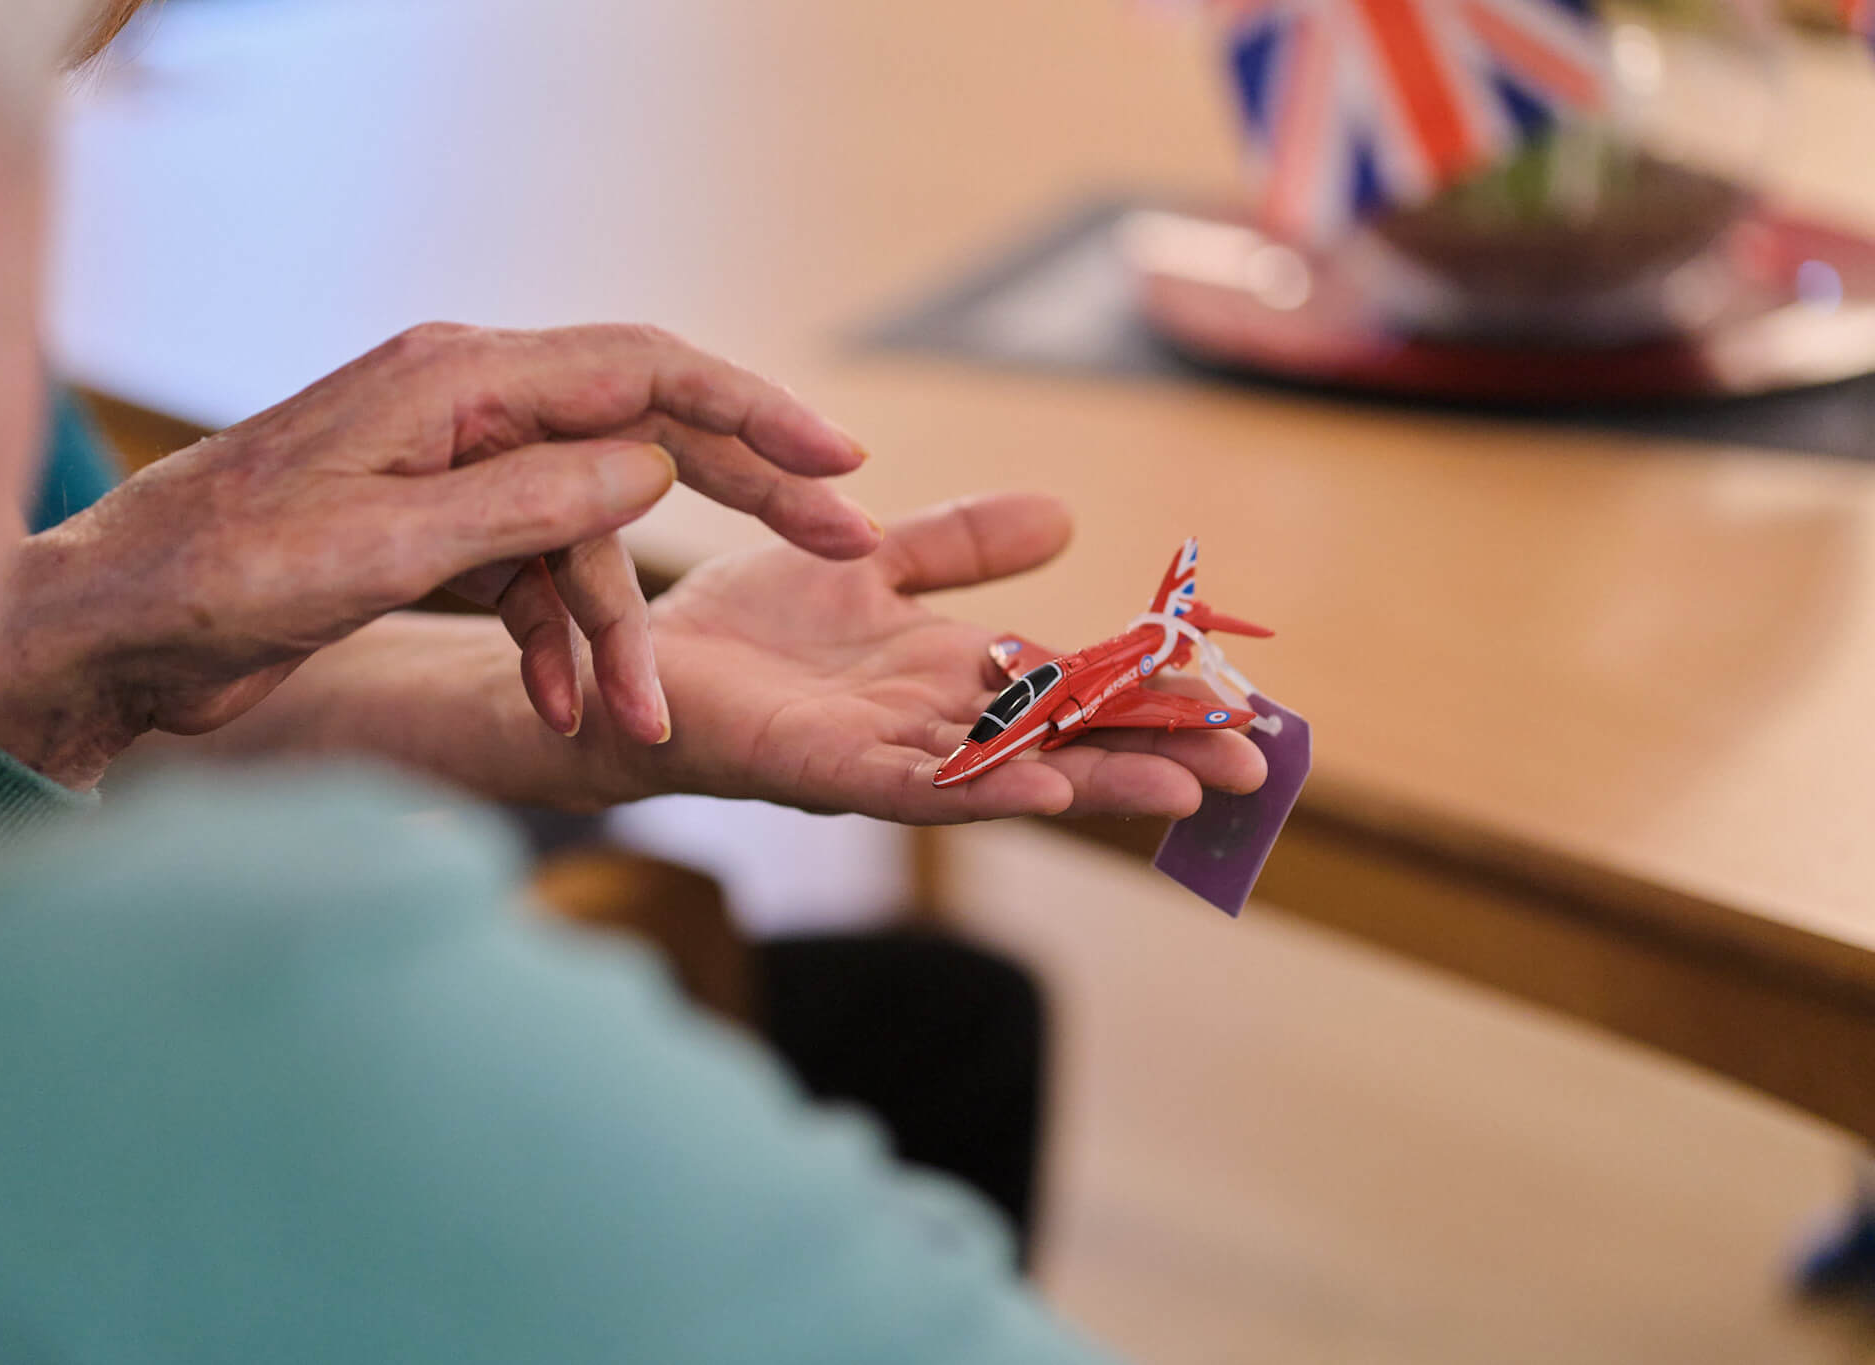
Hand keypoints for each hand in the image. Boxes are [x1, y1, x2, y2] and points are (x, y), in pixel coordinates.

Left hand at [0, 323, 879, 786]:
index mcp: (457, 377)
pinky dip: (554, 644)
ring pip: (587, 537)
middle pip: (641, 435)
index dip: (751, 407)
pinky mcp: (435, 533)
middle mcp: (466, 408)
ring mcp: (452, 471)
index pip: (641, 368)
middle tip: (845, 540)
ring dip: (614, 630)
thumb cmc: (221, 577)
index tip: (837, 460)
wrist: (119, 630)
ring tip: (632, 721)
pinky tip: (560, 709)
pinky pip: (534, 579)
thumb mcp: (388, 545)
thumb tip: (655, 468)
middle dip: (740, 497)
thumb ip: (528, 502)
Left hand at [623, 492, 1268, 822]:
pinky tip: (1045, 793)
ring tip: (1179, 788)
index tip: (1237, 696)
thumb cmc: (747, 626)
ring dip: (1093, 782)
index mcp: (952, 675)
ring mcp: (884, 753)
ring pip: (1008, 772)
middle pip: (1063, 739)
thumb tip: (1066, 513)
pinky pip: (914, 784)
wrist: (635, 666)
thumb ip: (960, 544)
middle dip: (1151, 750)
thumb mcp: (869, 561)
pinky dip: (982, 791)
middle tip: (1250, 765)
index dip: (1150, 688)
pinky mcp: (821, 768)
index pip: (1074, 682)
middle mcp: (933, 724)